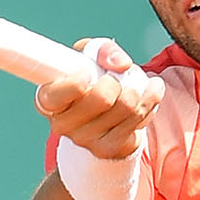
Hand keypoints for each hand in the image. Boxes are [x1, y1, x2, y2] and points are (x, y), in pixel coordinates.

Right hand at [34, 38, 164, 159]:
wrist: (103, 117)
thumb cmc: (91, 80)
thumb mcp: (90, 57)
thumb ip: (102, 50)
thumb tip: (121, 64)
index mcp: (48, 100)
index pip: (57, 94)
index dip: (75, 83)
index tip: (88, 73)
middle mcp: (62, 124)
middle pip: (101, 98)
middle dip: (116, 81)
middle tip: (115, 78)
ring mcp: (86, 140)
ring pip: (126, 107)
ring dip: (137, 89)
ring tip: (136, 83)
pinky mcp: (110, 149)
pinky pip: (139, 119)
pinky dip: (150, 100)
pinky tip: (151, 92)